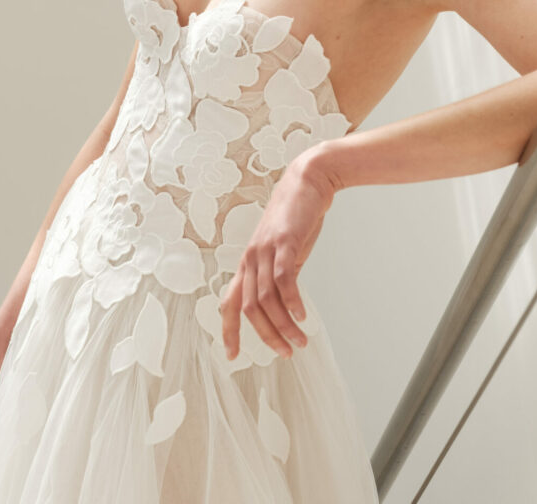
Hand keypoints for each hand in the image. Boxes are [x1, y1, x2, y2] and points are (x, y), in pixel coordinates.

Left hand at [220, 146, 336, 361]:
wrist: (307, 181)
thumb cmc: (296, 218)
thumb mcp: (283, 252)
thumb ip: (279, 277)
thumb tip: (283, 305)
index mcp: (248, 263)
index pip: (229, 303)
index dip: (228, 331)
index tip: (231, 356)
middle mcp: (251, 258)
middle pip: (248, 308)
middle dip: (266, 335)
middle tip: (286, 353)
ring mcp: (266, 249)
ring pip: (266, 298)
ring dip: (283, 325)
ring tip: (300, 341)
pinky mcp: (284, 242)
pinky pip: (283, 278)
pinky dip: (291, 300)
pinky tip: (302, 316)